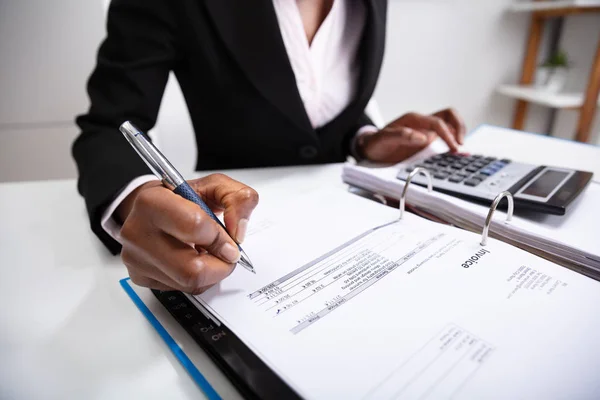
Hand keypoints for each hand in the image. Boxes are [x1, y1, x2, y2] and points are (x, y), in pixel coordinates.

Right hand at [116, 174, 258, 293]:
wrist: (152, 208)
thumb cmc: (181, 197)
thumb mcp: (214, 185)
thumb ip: (237, 198)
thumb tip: (239, 230)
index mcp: (152, 202)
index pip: (195, 227)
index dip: (221, 238)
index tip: (230, 241)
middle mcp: (138, 232)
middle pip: (192, 269)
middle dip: (220, 265)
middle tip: (226, 253)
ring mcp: (137, 258)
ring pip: (189, 283)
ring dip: (211, 272)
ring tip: (208, 252)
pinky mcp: (140, 277)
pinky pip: (182, 289)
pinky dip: (198, 278)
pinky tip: (194, 259)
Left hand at [357, 108, 465, 163]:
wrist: (369, 148)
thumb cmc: (376, 143)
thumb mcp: (383, 139)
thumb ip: (401, 135)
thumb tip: (423, 137)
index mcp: (413, 120)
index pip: (437, 123)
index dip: (448, 135)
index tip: (454, 148)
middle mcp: (422, 123)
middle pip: (448, 116)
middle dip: (459, 128)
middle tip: (460, 146)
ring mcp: (426, 131)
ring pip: (449, 123)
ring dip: (459, 132)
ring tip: (462, 150)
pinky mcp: (427, 141)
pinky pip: (444, 136)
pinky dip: (453, 141)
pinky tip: (456, 153)